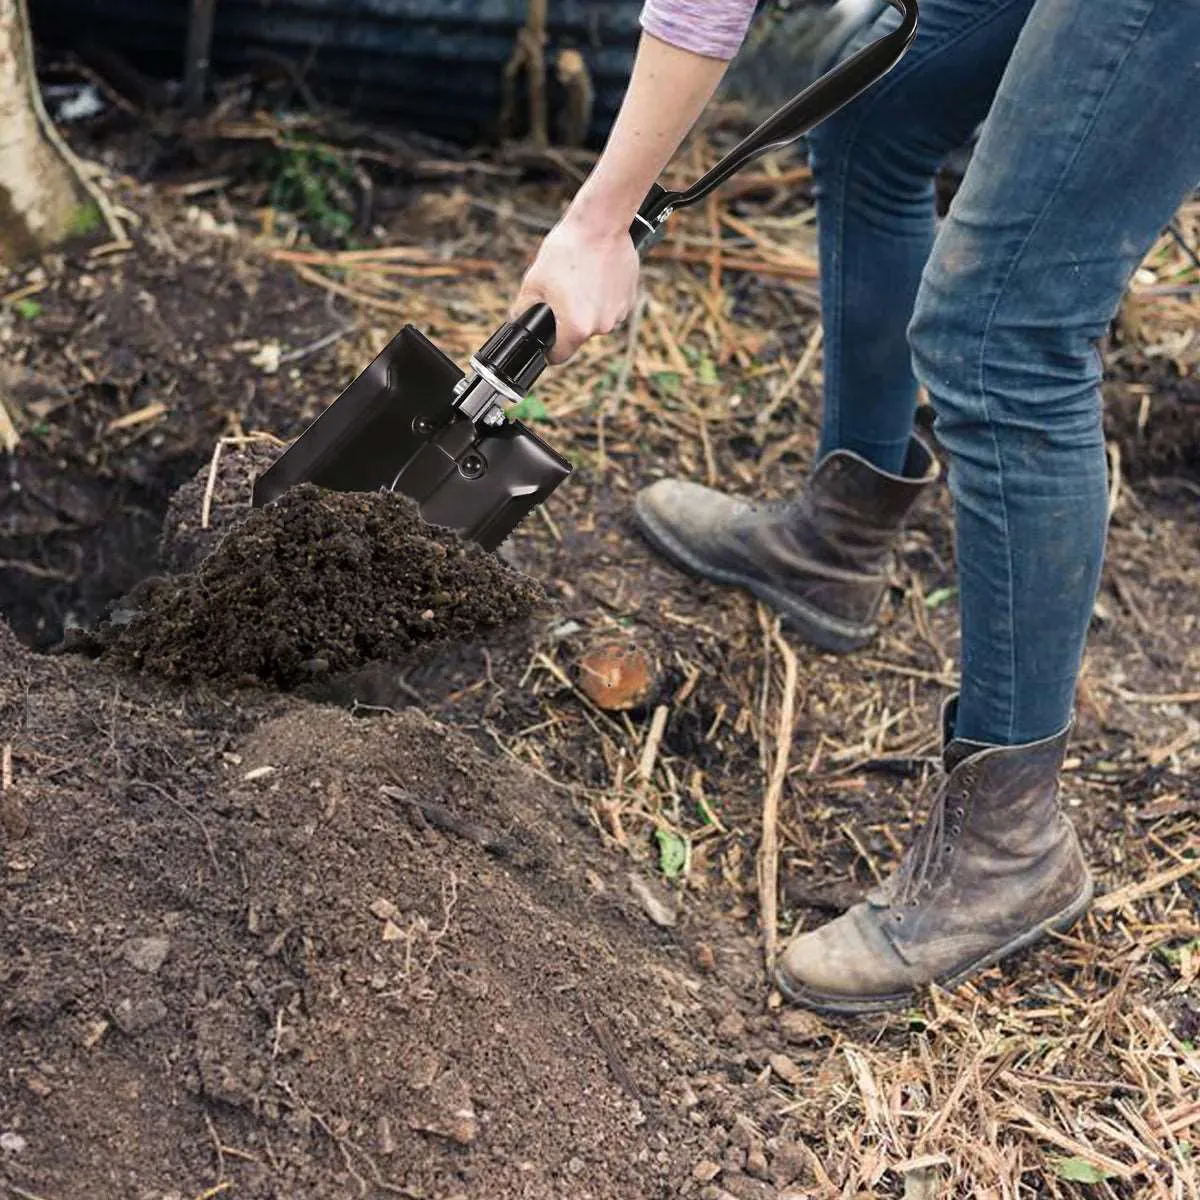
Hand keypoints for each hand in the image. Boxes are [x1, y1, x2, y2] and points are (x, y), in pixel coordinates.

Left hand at [511, 213, 639, 363]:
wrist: (600, 224)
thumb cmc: (567, 250)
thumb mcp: (533, 281)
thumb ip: (523, 310)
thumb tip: (519, 321)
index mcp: (576, 328)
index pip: (559, 356)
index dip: (549, 349)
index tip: (546, 339)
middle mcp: (601, 327)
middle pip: (578, 336)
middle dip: (568, 321)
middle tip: (562, 294)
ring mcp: (619, 314)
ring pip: (595, 321)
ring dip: (586, 308)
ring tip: (580, 281)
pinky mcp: (629, 299)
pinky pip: (610, 307)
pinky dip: (602, 298)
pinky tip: (595, 277)